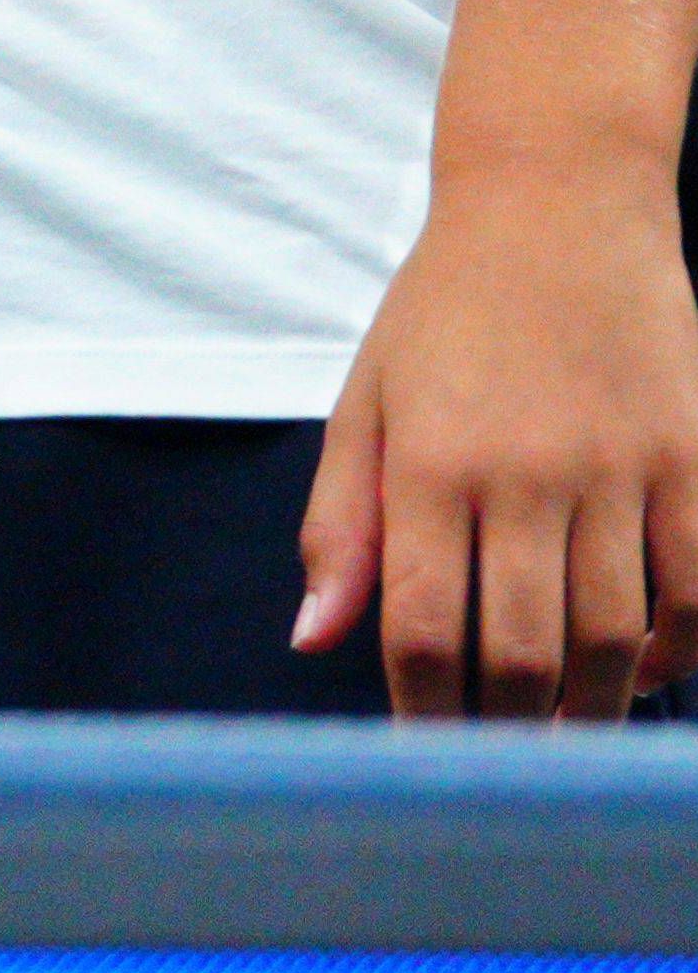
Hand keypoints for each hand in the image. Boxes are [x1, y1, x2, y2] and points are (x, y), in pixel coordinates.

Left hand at [297, 154, 697, 719]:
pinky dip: (678, 648)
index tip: (424, 756)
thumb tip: (313, 640)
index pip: (421, 625)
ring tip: (565, 730)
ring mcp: (618, 467)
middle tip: (503, 767)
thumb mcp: (366, 402)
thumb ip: (339, 526)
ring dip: (592, 704)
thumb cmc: (444, 313)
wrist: (558, 205)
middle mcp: (523, 472)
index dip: (423, 711)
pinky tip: (644, 666)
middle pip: (524, 650)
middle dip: (511, 729)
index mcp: (427, 462)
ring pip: (616, 636)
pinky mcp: (690, 456)